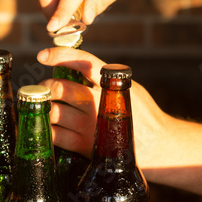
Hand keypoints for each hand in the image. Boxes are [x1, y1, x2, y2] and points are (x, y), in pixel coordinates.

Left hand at [37, 47, 165, 159]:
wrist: (158, 146)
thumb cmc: (141, 114)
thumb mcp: (129, 87)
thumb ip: (105, 78)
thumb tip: (74, 65)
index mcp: (112, 84)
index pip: (83, 62)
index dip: (60, 55)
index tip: (43, 55)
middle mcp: (100, 104)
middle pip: (60, 88)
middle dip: (47, 86)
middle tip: (45, 88)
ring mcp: (91, 126)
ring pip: (53, 111)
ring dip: (44, 107)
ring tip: (45, 106)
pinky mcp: (85, 146)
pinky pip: (55, 135)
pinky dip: (47, 128)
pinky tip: (49, 125)